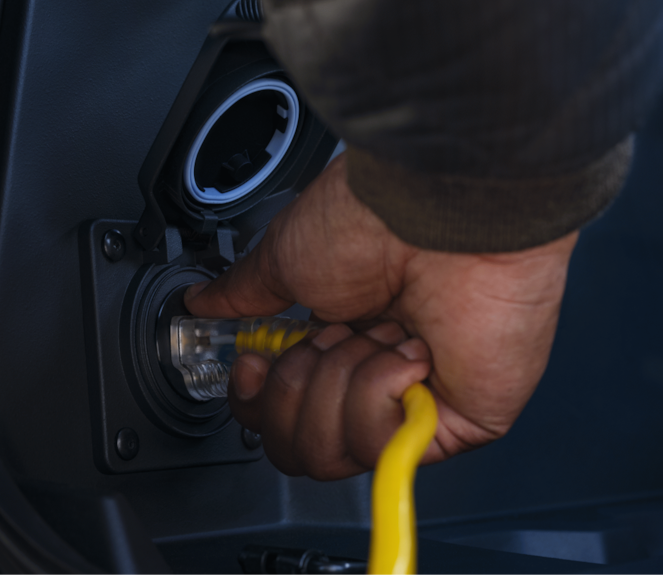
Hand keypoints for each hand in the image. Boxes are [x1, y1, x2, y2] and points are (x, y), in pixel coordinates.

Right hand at [184, 154, 577, 477]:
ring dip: (340, 382)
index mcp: (340, 338)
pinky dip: (379, 391)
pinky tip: (407, 352)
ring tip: (373, 334)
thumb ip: (242, 294)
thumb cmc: (374, 217)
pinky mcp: (459, 422)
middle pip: (301, 446)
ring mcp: (417, 400)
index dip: (258, 401)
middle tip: (325, 337)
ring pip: (337, 451)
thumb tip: (203, 302)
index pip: (282, 414)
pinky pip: (384, 445)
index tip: (254, 365)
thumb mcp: (283, 258)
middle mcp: (377, 374)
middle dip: (297, 388)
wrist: (434, 209)